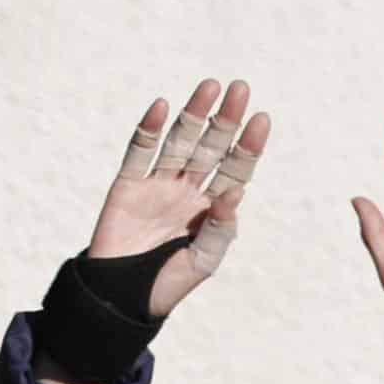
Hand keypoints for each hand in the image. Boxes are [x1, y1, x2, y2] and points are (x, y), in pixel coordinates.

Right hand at [88, 77, 270, 317]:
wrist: (121, 297)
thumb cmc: (167, 284)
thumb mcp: (202, 262)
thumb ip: (219, 231)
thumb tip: (235, 194)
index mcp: (210, 208)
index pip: (235, 170)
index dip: (248, 145)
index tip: (262, 119)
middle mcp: (186, 189)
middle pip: (210, 146)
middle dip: (225, 119)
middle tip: (240, 88)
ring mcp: (157, 183)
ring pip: (179, 141)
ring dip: (194, 113)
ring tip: (211, 86)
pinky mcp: (128, 184)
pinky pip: (140, 151)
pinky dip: (150, 129)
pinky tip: (163, 107)